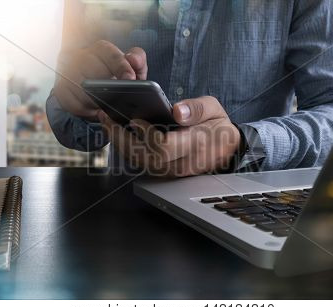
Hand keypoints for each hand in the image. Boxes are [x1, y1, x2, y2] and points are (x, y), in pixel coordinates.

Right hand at [53, 41, 146, 119]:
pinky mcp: (60, 90)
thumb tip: (131, 58)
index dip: (120, 65)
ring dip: (97, 101)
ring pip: (81, 88)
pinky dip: (86, 111)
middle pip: (92, 70)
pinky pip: (72, 103)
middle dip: (108, 88)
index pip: (108, 53)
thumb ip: (138, 62)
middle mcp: (80, 56)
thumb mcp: (132, 70)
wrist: (97, 91)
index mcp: (100, 49)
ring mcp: (67, 72)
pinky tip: (96, 113)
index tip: (130, 78)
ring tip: (110, 109)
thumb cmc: (117, 79)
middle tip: (120, 100)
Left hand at [99, 96, 240, 176]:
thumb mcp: (214, 109)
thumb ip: (197, 109)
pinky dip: (127, 150)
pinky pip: (142, 164)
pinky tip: (117, 135)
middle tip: (106, 119)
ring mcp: (173, 170)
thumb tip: (177, 112)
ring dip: (120, 144)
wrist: (226, 148)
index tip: (135, 119)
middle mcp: (182, 162)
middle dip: (122, 139)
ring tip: (106, 124)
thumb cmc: (218, 126)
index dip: (146, 134)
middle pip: (145, 158)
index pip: (164, 146)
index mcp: (195, 144)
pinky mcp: (166, 172)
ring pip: (141, 163)